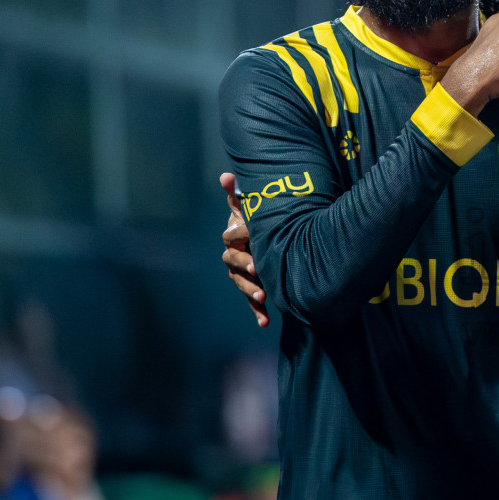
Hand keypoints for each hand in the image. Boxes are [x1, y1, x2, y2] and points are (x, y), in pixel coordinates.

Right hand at [219, 172, 268, 327]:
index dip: (239, 237)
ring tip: (262, 299)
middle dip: (245, 267)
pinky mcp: (254, 289)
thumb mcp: (252, 206)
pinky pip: (253, 303)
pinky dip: (258, 313)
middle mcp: (235, 256)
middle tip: (257, 270)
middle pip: (234, 263)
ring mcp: (243, 274)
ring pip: (242, 284)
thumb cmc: (258, 220)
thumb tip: (225, 176)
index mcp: (235, 236)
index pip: (231, 237)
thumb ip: (239, 194)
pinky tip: (265, 323)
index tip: (248, 239)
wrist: (273, 238)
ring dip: (251, 291)